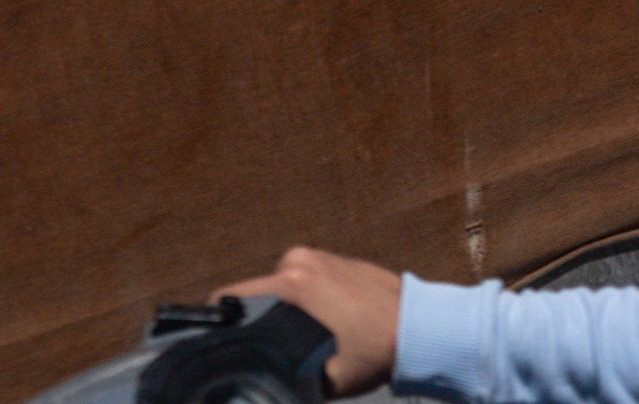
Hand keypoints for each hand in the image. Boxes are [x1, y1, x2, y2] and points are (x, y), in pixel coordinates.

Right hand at [218, 248, 401, 397]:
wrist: (419, 327)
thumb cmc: (374, 352)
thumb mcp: (327, 380)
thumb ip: (290, 380)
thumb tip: (267, 384)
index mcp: (291, 284)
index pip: (233, 297)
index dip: (221, 323)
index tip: (219, 343)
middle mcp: (298, 260)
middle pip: (257, 294)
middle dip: (260, 320)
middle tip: (271, 349)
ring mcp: (317, 254)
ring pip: (280, 287)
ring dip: (284, 309)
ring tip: (301, 338)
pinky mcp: (333, 257)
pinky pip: (303, 278)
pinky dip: (304, 298)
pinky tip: (321, 321)